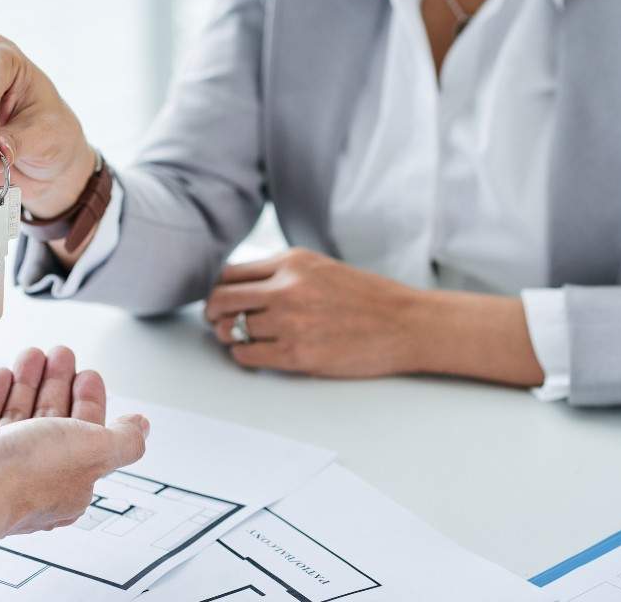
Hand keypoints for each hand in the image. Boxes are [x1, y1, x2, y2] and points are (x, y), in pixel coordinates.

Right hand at [0, 347, 148, 543]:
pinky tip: (4, 374)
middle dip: (59, 382)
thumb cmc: (22, 477)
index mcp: (71, 478)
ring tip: (32, 354)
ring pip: (19, 412)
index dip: (90, 400)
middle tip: (61, 354)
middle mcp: (35, 471)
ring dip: (29, 380)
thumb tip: (142, 427)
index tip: (88, 374)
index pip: (87, 431)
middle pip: (53, 417)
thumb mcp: (94, 451)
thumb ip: (124, 439)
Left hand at [205, 248, 546, 385]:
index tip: (224, 301)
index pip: (230, 274)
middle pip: (221, 300)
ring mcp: (290, 323)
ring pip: (231, 330)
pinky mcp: (297, 355)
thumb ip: (282, 273)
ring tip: (240, 340)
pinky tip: (257, 354)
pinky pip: (247, 356)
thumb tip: (240, 287)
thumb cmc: (367, 298)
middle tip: (218, 322)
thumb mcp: (321, 268)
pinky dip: (243, 356)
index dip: (220, 290)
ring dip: (229, 337)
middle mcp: (286, 288)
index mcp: (292, 262)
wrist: (406, 324)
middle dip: (214, 313)